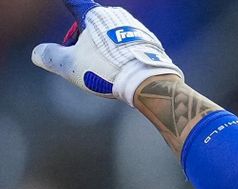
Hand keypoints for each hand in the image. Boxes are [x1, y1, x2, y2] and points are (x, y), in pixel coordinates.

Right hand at [31, 0, 182, 105]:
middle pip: (93, 26)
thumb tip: (37, 54)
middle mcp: (117, 16)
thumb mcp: (70, 66)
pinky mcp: (150, 41)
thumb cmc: (108, 70)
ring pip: (112, 37)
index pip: (74, 3)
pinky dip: (123, 56)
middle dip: (85, 42)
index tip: (67, 1)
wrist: (148, 81)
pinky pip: (130, 46)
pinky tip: (124, 72)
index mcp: (94, 15)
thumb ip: (50, 57)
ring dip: (105, 51)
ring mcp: (136, 27)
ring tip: (107, 72)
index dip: (68, 3)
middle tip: (84, 63)